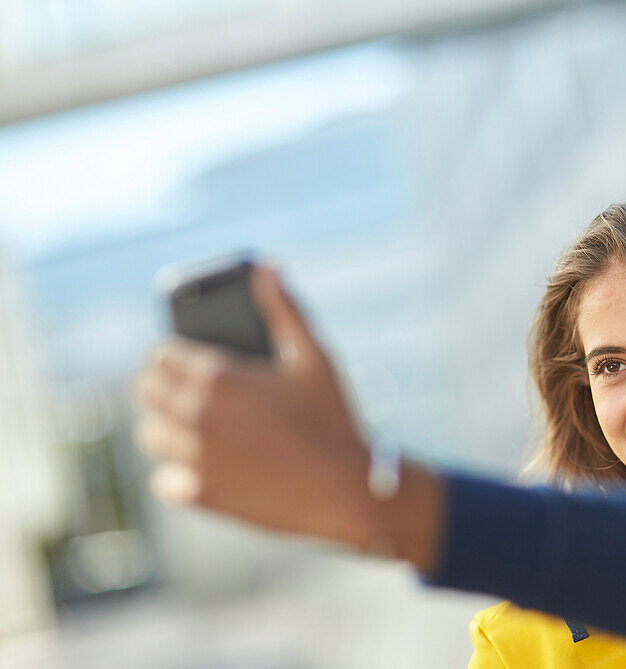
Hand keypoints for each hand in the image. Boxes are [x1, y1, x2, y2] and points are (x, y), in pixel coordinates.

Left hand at [135, 266, 442, 563]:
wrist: (345, 489)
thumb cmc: (333, 417)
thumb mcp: (316, 356)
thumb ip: (285, 309)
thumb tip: (268, 267)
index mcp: (218, 376)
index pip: (161, 354)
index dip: (171, 352)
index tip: (183, 357)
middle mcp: (196, 415)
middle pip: (145, 390)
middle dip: (161, 384)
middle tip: (185, 387)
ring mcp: (194, 458)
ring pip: (149, 434)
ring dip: (166, 426)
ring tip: (192, 424)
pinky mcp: (200, 494)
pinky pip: (163, 480)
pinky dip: (177, 472)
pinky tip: (202, 464)